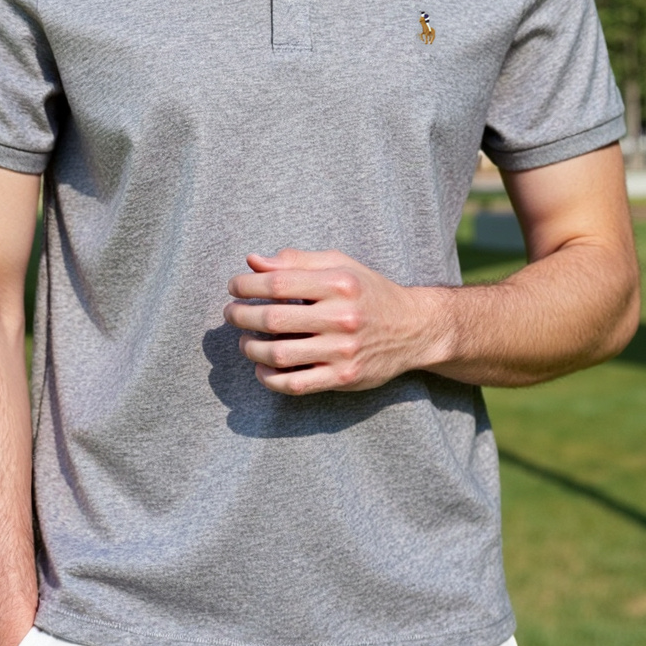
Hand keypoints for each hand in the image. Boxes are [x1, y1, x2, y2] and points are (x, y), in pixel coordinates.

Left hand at [223, 249, 448, 394]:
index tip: (234, 287)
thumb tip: (252, 261)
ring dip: (250, 347)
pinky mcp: (344, 377)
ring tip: (245, 341)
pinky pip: (295, 384)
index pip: (278, 283)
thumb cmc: (370, 292)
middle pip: (273, 318)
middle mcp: (341, 317)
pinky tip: (262, 367)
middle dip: (241, 315)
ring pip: (279, 354)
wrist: (414, 328)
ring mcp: (343, 351)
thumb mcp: (340, 266)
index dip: (247, 285)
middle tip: (231, 314)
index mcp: (339, 284)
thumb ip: (296, 261)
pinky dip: (269, 378)